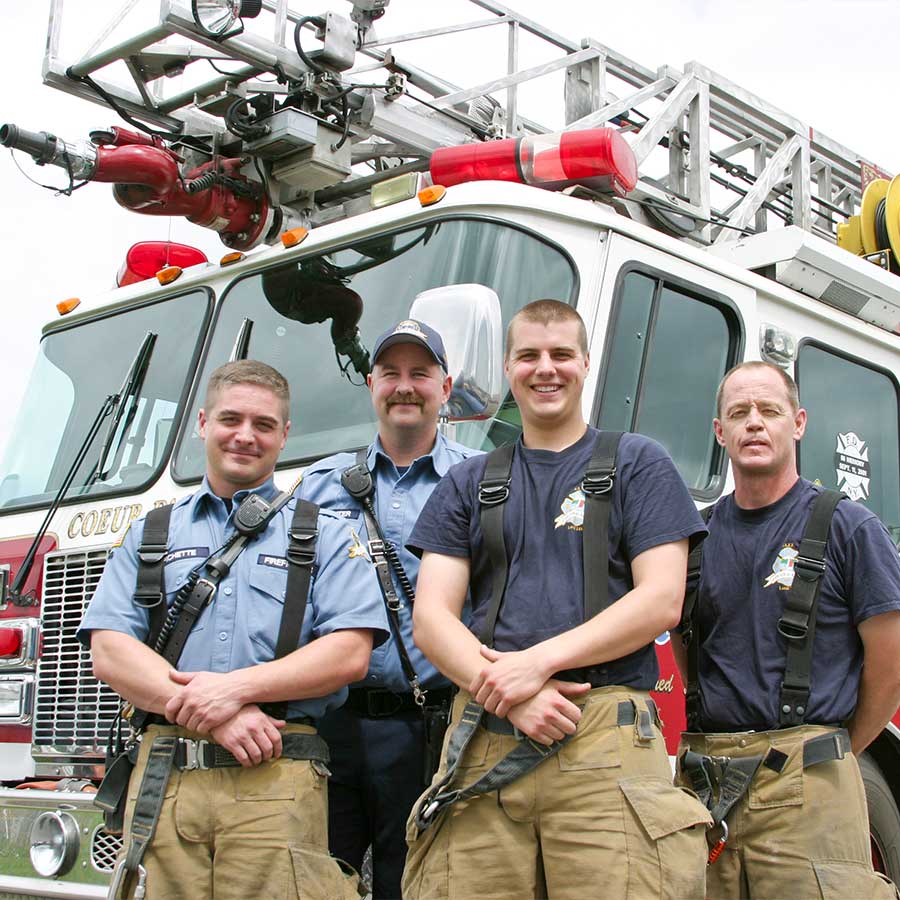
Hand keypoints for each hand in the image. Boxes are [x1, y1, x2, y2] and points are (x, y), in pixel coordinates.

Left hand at [165, 669, 244, 732]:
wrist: (237, 687)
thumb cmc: (220, 681)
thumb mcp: (200, 675)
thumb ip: (183, 676)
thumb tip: (170, 673)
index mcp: (186, 692)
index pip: (169, 709)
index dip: (170, 716)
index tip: (173, 718)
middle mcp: (192, 703)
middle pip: (180, 720)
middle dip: (185, 720)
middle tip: (191, 718)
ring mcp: (200, 712)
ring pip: (189, 726)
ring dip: (194, 725)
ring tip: (201, 719)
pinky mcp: (210, 720)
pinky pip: (200, 730)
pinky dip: (203, 728)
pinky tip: (208, 722)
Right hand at [209, 705, 284, 766]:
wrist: (219, 712)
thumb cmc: (239, 711)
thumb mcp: (256, 712)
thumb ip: (270, 720)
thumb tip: (282, 724)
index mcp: (261, 720)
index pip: (276, 738)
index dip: (279, 749)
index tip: (277, 753)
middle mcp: (253, 728)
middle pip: (267, 748)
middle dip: (268, 756)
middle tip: (267, 758)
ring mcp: (243, 736)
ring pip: (256, 755)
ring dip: (258, 761)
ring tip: (257, 760)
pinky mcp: (232, 743)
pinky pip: (243, 758)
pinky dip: (247, 763)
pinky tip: (248, 762)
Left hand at [470, 645, 587, 716]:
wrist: (537, 663)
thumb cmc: (521, 660)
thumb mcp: (503, 656)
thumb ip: (490, 654)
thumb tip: (481, 648)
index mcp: (486, 671)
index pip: (472, 690)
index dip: (478, 695)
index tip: (486, 696)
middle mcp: (490, 681)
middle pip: (480, 700)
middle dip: (486, 703)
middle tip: (494, 703)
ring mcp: (499, 690)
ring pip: (488, 708)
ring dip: (494, 709)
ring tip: (500, 707)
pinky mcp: (509, 698)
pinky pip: (499, 712)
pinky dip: (502, 713)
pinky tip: (507, 709)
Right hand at [505, 680, 590, 745]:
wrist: (510, 696)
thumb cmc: (535, 689)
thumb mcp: (553, 685)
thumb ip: (571, 688)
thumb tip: (589, 686)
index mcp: (558, 701)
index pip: (577, 716)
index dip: (574, 715)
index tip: (568, 713)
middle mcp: (551, 714)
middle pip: (571, 729)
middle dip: (567, 724)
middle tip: (561, 719)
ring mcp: (542, 724)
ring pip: (561, 736)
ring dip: (558, 731)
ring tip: (550, 722)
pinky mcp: (533, 732)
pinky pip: (549, 742)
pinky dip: (548, 737)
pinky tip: (543, 727)